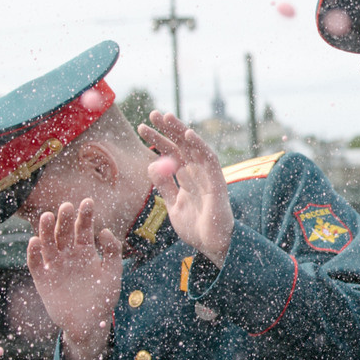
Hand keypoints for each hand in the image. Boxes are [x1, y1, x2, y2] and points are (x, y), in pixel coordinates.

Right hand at [28, 200, 126, 359]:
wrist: (89, 324)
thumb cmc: (102, 299)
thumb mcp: (113, 274)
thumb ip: (112, 252)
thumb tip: (105, 231)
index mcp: (85, 252)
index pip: (84, 229)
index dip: (85, 215)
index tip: (88, 202)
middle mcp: (68, 256)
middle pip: (64, 233)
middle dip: (65, 219)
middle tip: (67, 206)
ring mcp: (54, 266)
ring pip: (48, 244)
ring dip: (46, 231)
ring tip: (47, 216)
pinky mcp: (42, 280)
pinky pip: (35, 264)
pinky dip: (34, 253)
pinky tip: (35, 241)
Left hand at [140, 110, 233, 266]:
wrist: (212, 246)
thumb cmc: (196, 228)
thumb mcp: (173, 205)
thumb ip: (163, 186)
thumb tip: (151, 165)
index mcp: (186, 177)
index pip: (171, 152)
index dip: (157, 138)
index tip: (142, 127)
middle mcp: (197, 172)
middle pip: (181, 144)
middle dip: (167, 128)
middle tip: (152, 113)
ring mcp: (207, 176)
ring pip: (194, 147)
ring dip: (180, 130)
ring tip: (166, 116)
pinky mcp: (217, 182)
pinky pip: (210, 160)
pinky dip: (200, 146)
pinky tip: (188, 134)